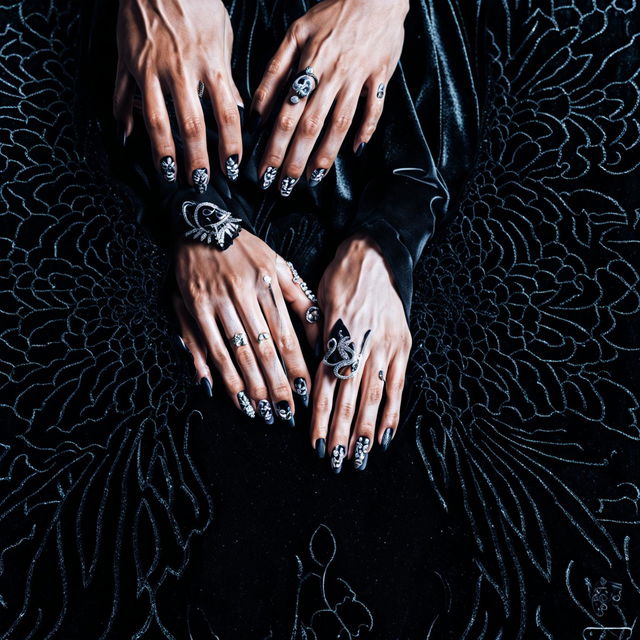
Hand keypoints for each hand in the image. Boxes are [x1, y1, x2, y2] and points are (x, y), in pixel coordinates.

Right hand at [114, 0, 242, 186]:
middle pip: (190, 125)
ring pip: (156, 119)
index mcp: (210, 64)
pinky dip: (124, 118)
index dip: (229, 146)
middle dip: (196, 160)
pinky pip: (123, 95)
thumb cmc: (196, 0)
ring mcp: (151, 67)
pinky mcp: (128, 60)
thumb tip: (236, 108)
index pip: (226, 115)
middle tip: (200, 182)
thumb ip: (227, 75)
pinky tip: (128, 138)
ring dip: (163, 151)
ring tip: (168, 172)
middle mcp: (180, 70)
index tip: (231, 167)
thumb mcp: (222, 35)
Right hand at [173, 231, 320, 424]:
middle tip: (284, 414)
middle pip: (262, 350)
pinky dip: (215, 370)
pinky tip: (225, 392)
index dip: (295, 367)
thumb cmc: (246, 249)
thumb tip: (319, 332)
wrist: (203, 225)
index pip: (286, 335)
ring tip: (259, 411)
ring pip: (235, 352)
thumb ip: (300, 299)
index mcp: (268, 285)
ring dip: (247, 385)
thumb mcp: (279, 265)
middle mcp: (243, 295)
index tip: (304, 392)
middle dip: (275, 385)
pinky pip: (206, 344)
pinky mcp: (193, 306)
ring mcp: (217, 301)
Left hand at [251, 0, 408, 194]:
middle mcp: (331, 75)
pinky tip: (354, 150)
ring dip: (325, 155)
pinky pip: (373, 110)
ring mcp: (357, 78)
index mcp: (308, 65)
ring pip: (339, 124)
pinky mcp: (379, 78)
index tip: (264, 171)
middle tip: (284, 186)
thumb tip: (259, 109)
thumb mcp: (295, 34)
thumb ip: (275, 72)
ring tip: (313, 178)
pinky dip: (365, 130)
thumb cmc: (332, 13)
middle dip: (294, 160)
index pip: (286, 114)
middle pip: (310, 126)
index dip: (274, 145)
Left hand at [310, 234, 411, 470]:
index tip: (317, 444)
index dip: (322, 419)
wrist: (374, 255)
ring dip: (365, 430)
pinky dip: (391, 412)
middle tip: (337, 461)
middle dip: (342, 433)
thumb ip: (316, 340)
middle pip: (349, 398)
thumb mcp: (317, 303)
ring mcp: (384, 347)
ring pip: (373, 397)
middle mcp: (359, 346)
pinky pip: (397, 384)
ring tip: (359, 458)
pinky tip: (385, 435)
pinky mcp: (402, 346)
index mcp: (336, 337)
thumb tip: (314, 374)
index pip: (326, 387)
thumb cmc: (340, 279)